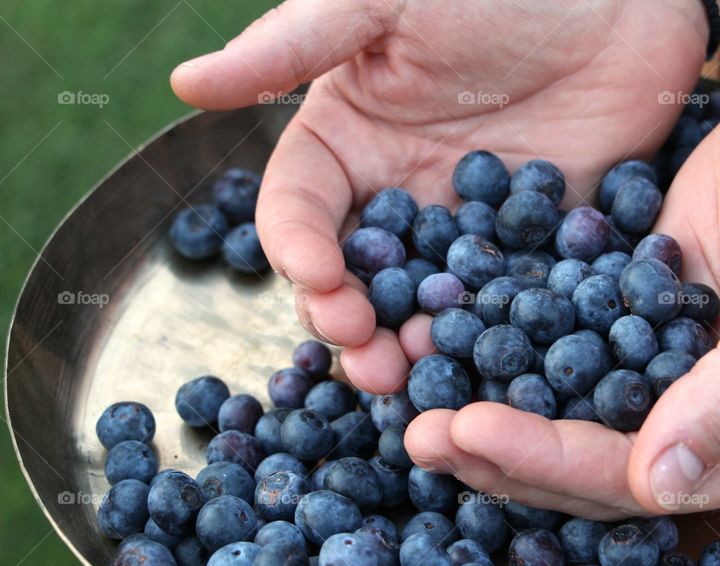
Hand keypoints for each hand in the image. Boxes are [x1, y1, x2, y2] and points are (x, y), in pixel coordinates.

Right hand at [171, 0, 709, 391]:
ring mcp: (468, 226)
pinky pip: (505, 298)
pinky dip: (493, 332)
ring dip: (410, 345)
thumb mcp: (383, 0)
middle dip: (348, 321)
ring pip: (423, 303)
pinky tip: (490, 357)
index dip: (296, 247)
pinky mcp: (534, 242)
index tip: (317, 275)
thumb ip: (294, 46)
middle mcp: (399, 195)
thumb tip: (186, 84)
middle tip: (362, 354)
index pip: (299, 209)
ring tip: (409, 375)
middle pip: (355, 277)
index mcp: (349, 144)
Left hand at [405, 0, 719, 517]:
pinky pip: (577, 351)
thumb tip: (660, 487)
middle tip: (420, 432)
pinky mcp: (651, 321)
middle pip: (600, 461)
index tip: (469, 429)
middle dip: (508, 452)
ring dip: (504, 410)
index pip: (646, 479)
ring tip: (421, 400)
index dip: (553, 461)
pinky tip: (463, 342)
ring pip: (579, 415)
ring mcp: (684, 373)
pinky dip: (521, 352)